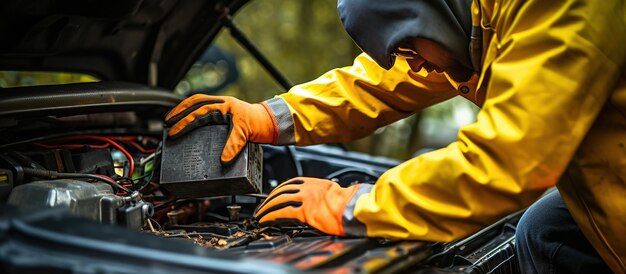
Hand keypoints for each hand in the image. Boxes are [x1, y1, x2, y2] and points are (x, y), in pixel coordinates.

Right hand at [165, 94, 276, 163]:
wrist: (271, 121)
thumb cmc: (259, 123)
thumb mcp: (246, 133)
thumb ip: (234, 145)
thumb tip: (223, 160)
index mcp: (223, 105)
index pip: (198, 112)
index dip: (184, 123)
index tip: (173, 132)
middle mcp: (220, 103)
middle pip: (194, 102)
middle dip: (178, 112)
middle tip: (166, 123)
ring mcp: (221, 106)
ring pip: (197, 102)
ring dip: (183, 110)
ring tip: (171, 119)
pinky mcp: (222, 112)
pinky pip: (203, 108)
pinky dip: (192, 112)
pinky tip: (187, 120)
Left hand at [254, 177, 369, 235]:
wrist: (354, 208)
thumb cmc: (349, 202)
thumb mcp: (333, 191)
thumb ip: (320, 192)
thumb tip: (316, 199)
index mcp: (314, 182)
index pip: (290, 183)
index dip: (278, 190)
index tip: (273, 194)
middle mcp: (307, 188)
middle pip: (281, 191)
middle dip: (269, 199)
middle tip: (262, 206)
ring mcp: (305, 199)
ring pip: (279, 200)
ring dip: (267, 208)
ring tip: (260, 214)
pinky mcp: (304, 211)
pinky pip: (282, 212)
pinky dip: (271, 216)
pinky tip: (266, 220)